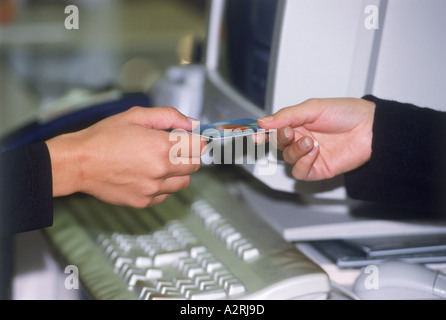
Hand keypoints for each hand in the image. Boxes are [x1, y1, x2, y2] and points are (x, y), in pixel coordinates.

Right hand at [46, 106, 205, 207]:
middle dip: (189, 155)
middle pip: (195, 166)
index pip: (200, 147)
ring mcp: (153, 189)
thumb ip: (169, 116)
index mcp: (162, 147)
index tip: (196, 139)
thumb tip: (191, 123)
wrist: (79, 163)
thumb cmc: (103, 138)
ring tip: (159, 161)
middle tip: (175, 147)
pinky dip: (164, 185)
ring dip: (178, 172)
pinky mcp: (144, 201)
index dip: (199, 140)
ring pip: (183, 182)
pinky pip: (166, 194)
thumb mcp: (137, 116)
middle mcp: (161, 170)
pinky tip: (148, 174)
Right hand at [258, 98, 375, 180]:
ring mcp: (309, 155)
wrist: (371, 129)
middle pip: (278, 144)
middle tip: (290, 132)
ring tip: (310, 142)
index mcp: (298, 122)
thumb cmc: (347, 113)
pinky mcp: (318, 169)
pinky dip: (302, 163)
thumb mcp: (313, 108)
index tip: (255, 134)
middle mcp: (301, 139)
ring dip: (295, 150)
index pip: (274, 129)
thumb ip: (286, 115)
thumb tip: (263, 121)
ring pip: (287, 158)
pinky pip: (299, 172)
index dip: (262, 133)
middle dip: (280, 139)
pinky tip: (314, 152)